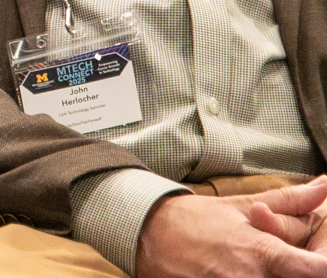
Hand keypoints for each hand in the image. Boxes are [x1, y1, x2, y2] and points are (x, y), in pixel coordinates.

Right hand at [136, 179, 326, 277]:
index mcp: (261, 251)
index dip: (325, 264)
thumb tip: (324, 186)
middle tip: (286, 263)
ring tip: (263, 268)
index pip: (318, 269)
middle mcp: (249, 277)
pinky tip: (244, 274)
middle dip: (297, 274)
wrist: (145, 232)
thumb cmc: (196, 220)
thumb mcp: (242, 206)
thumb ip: (290, 202)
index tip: (320, 260)